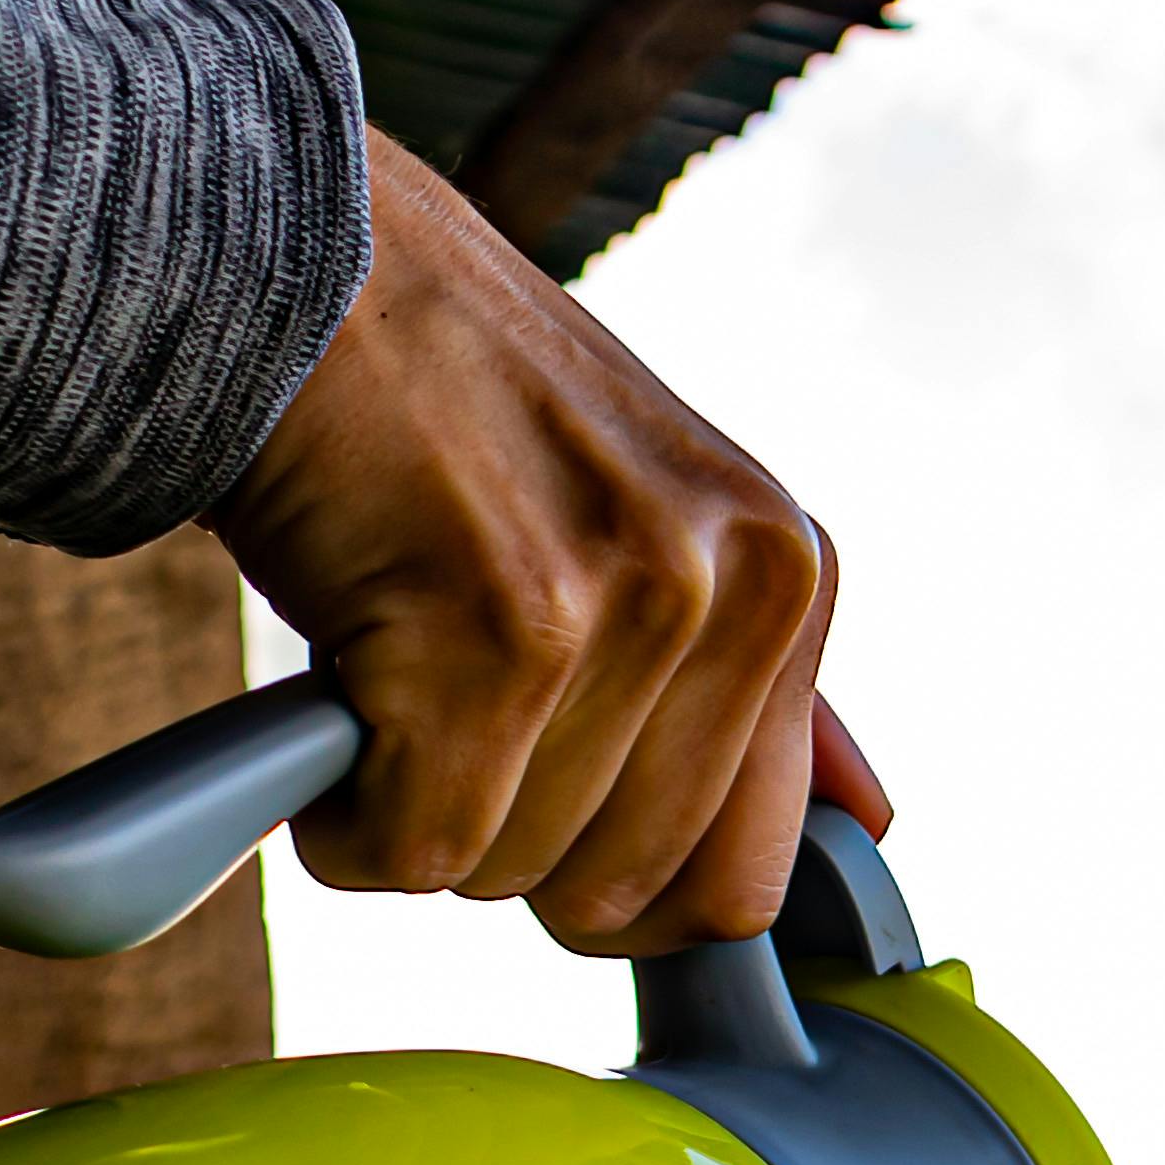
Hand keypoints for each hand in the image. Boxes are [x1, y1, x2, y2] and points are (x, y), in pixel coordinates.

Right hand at [221, 132, 896, 955]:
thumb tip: (871, 819)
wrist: (293, 269)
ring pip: (506, 871)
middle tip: (440, 700)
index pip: (746, 882)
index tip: (537, 802)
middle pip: (614, 895)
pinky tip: (332, 698)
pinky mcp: (505, 624)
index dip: (617, 892)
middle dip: (501, 841)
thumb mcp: (657, 520)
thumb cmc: (450, 414)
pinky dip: (343, 816)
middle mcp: (734, 582)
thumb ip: (759, 682)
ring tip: (388, 666)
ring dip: (411, 809)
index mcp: (791, 572)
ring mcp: (627, 600)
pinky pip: (416, 845)